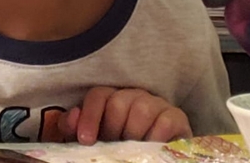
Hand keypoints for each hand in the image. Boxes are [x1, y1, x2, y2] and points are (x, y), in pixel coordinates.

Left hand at [58, 87, 191, 143]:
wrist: (156, 155)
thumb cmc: (120, 146)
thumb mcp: (95, 139)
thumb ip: (75, 128)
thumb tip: (73, 115)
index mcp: (111, 98)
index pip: (98, 95)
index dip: (89, 116)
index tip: (85, 140)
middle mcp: (133, 96)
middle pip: (117, 103)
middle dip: (112, 129)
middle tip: (113, 146)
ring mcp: (156, 104)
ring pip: (141, 109)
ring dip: (133, 134)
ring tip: (131, 149)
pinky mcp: (176, 117)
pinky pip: (165, 121)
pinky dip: (155, 137)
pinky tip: (150, 148)